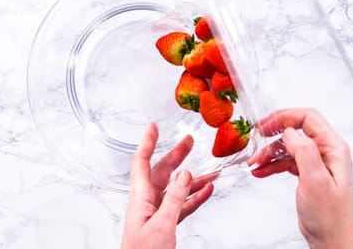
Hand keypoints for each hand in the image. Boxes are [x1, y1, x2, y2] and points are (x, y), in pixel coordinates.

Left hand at [121, 123, 213, 248]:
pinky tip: (207, 191)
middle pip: (162, 172)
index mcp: (140, 198)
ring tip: (211, 170)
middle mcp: (148, 202)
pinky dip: (195, 198)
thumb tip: (184, 174)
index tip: (154, 126)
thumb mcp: (162, 225)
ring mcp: (158, 214)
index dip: (148, 142)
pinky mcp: (167, 226)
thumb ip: (174, 198)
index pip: (142, 162)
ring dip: (193, 179)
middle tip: (189, 141)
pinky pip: (182, 206)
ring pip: (177, 189)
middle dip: (176, 155)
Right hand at [251, 109, 352, 248]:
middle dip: (274, 133)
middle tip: (257, 137)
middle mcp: (326, 152)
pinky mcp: (308, 174)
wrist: (331, 240)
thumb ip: (304, 151)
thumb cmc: (329, 216)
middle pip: (297, 130)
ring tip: (255, 163)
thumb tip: (290, 132)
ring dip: (270, 152)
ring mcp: (317, 163)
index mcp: (333, 149)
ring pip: (289, 147)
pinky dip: (272, 164)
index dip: (286, 117)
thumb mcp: (315, 181)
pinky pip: (287, 161)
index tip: (267, 124)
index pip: (309, 118)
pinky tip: (260, 171)